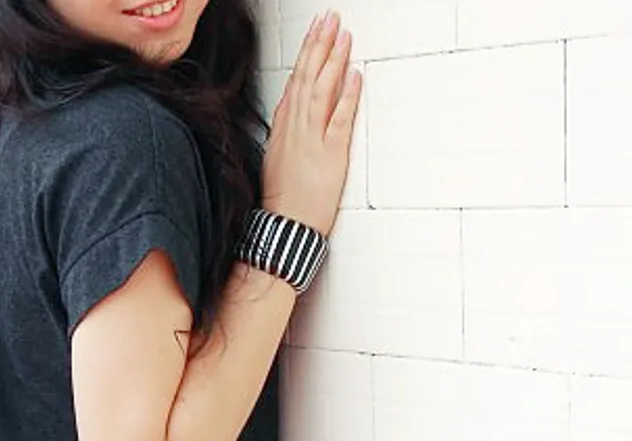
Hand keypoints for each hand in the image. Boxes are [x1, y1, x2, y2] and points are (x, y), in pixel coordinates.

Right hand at [262, 11, 362, 236]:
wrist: (284, 228)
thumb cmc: (282, 200)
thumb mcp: (277, 159)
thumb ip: (286, 129)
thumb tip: (292, 104)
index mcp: (284, 130)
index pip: (295, 83)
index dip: (306, 54)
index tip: (315, 32)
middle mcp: (295, 129)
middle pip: (307, 78)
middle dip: (318, 45)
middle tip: (329, 19)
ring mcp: (311, 141)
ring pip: (320, 92)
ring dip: (332, 60)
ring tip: (342, 34)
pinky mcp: (329, 156)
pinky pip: (338, 120)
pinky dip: (346, 96)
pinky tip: (353, 75)